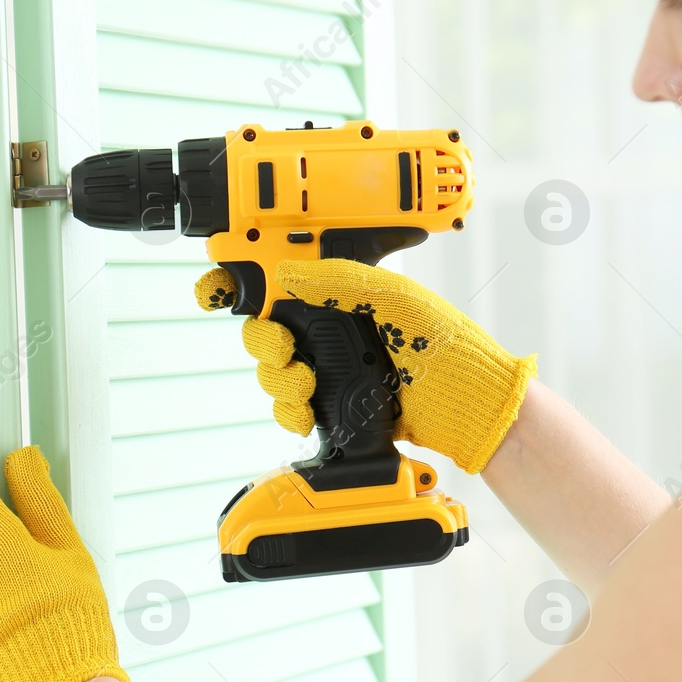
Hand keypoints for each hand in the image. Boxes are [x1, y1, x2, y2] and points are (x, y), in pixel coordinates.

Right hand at [194, 258, 537, 474]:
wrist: (466, 407)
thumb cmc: (443, 345)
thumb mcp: (393, 297)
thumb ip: (339, 280)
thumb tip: (285, 269)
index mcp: (340, 293)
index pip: (279, 278)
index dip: (242, 280)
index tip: (216, 290)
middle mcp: (329, 328)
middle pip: (262, 329)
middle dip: (264, 342)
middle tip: (286, 350)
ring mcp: (329, 368)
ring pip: (270, 372)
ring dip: (280, 380)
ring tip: (307, 385)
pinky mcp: (331, 406)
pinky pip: (288, 409)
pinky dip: (290, 412)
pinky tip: (309, 412)